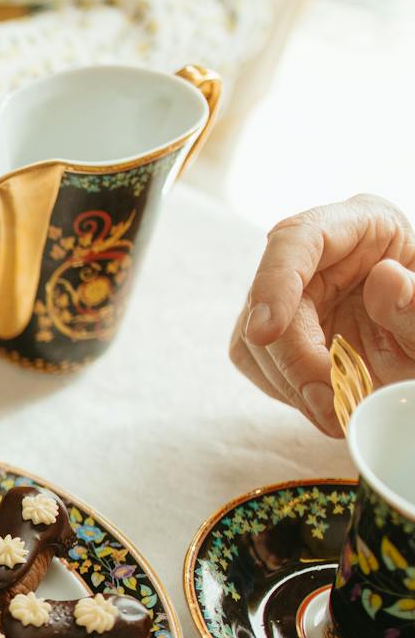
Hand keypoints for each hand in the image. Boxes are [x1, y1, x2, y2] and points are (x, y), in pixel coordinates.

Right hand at [231, 194, 414, 437]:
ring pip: (253, 341)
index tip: (267, 332)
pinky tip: (322, 401)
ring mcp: (291, 295)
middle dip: (294, 360)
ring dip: (290, 384)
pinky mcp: (278, 332)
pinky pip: (259, 364)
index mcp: (358, 226)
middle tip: (330, 403)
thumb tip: (385, 279)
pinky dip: (288, 391)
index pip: (296, 239)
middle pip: (267, 302)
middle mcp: (315, 257)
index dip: (274, 282)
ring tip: (337, 411)